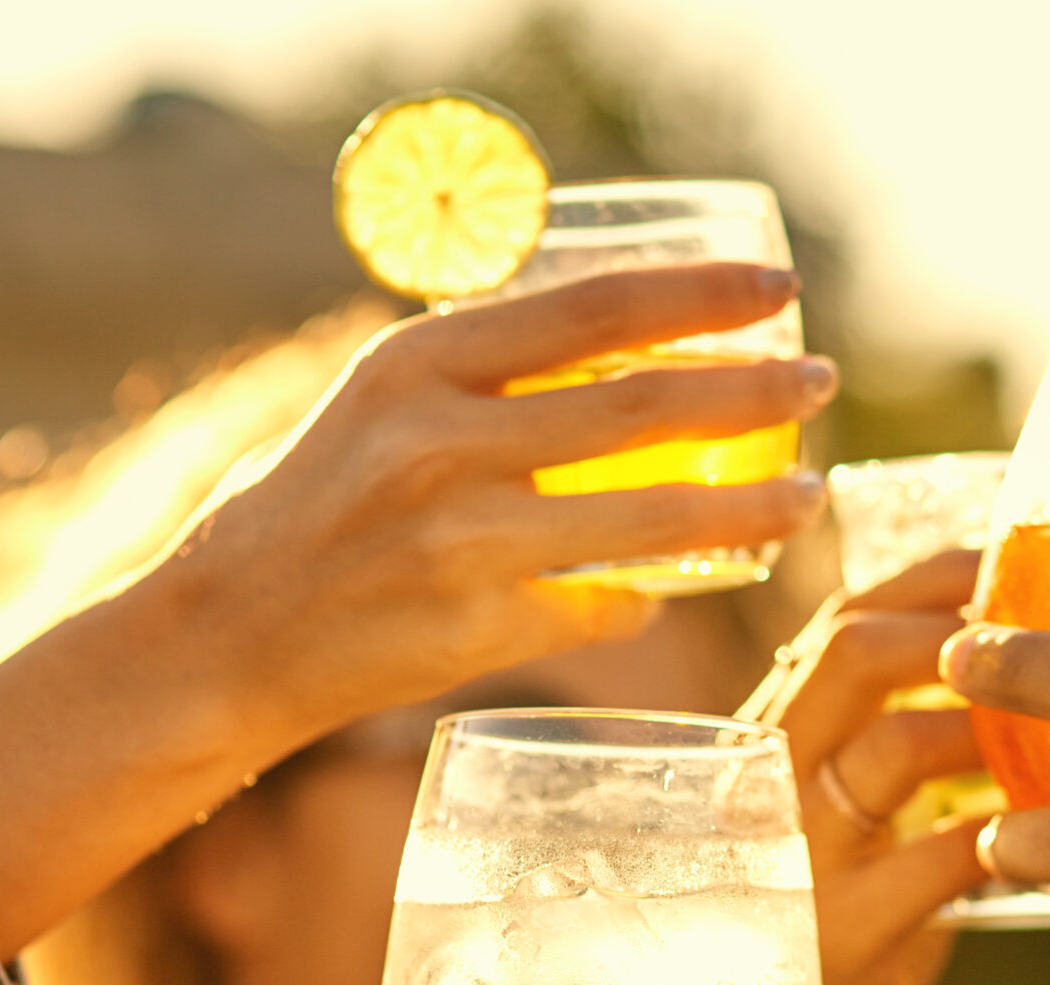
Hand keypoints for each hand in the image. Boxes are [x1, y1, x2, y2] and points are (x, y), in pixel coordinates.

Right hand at [172, 262, 834, 755]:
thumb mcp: (381, 401)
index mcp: (418, 361)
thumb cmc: (314, 504)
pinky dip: (645, 596)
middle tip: (821, 383)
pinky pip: (603, 605)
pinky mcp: (477, 626)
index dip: (703, 295)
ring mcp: (462, 539)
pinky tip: (678, 588)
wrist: (228, 632)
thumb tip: (625, 357)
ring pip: (647, 520)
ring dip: (746, 509)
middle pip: (642, 406)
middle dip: (754, 392)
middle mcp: (439, 441)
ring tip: (808, 498)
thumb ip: (484, 375)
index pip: (596, 306)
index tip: (779, 288)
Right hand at [764, 548, 989, 984]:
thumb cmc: (840, 975)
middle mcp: (759, 793)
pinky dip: (1018, 832)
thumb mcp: (857, 861)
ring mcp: (792, 866)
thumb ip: (906, 788)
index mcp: (761, 758)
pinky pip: (943, 858)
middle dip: (958, 617)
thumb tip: (1017, 701)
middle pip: (849, 653)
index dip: (925, 578)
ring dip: (999, 720)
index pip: (835, 627)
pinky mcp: (838, 941)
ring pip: (896, 745)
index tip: (1013, 555)